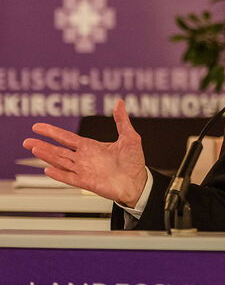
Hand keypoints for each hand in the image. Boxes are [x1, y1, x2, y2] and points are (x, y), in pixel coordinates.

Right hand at [23, 100, 146, 207]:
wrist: (138, 182)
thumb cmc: (134, 161)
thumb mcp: (129, 137)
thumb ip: (121, 120)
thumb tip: (119, 102)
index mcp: (91, 147)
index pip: (67, 138)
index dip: (53, 132)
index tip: (37, 127)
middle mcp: (84, 158)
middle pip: (58, 150)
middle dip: (43, 144)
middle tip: (26, 140)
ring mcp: (84, 170)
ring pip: (61, 161)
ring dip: (47, 156)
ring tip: (33, 148)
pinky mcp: (87, 182)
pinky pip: (69, 177)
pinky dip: (59, 173)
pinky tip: (47, 169)